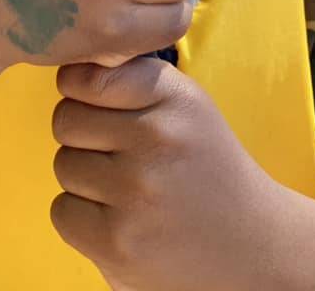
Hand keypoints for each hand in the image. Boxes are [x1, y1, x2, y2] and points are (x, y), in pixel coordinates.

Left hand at [51, 57, 278, 290]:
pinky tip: (118, 220)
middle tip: (117, 153)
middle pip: (66, 119)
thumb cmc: (204, 167)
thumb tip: (68, 68)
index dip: (79, 89)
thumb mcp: (186, 106)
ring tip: (126, 189)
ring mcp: (136, 191)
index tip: (91, 101)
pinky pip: (62, 211)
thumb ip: (133, 79)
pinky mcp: (117, 242)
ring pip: (63, 164)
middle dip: (82, 135)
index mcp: (175, 97)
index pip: (90, 77)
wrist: (253, 246)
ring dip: (84, 178)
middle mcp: (158, 137)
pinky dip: (81, 218)